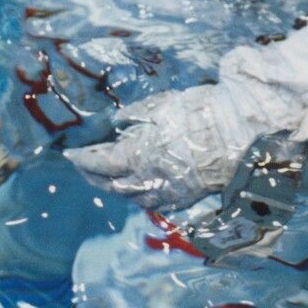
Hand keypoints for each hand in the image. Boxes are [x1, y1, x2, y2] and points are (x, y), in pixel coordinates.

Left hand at [65, 77, 304, 211]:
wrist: (237, 136)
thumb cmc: (198, 114)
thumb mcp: (161, 105)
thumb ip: (135, 115)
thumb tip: (115, 121)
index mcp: (135, 156)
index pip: (99, 161)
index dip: (82, 158)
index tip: (69, 153)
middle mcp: (145, 179)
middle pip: (110, 184)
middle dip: (92, 176)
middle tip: (82, 167)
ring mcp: (165, 192)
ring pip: (129, 196)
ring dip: (113, 187)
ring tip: (106, 178)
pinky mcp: (183, 197)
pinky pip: (152, 201)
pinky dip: (138, 195)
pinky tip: (138, 189)